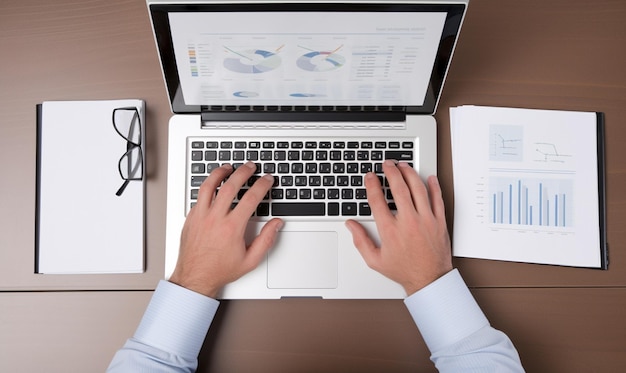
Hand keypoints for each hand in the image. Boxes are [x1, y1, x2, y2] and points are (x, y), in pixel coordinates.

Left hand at [169, 162, 282, 297]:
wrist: (194, 278)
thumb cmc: (219, 270)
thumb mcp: (250, 260)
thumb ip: (266, 240)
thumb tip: (276, 224)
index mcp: (232, 227)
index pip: (251, 198)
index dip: (262, 185)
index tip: (267, 180)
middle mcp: (215, 219)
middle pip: (231, 185)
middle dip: (244, 172)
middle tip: (251, 167)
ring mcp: (201, 216)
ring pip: (210, 186)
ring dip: (220, 173)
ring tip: (228, 167)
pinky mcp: (191, 217)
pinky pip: (199, 196)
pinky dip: (208, 186)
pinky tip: (213, 184)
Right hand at [346, 160, 452, 294]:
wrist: (429, 280)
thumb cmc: (404, 270)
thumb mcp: (375, 260)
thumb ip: (360, 241)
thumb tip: (351, 225)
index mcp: (390, 230)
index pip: (378, 200)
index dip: (372, 185)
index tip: (370, 177)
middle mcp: (408, 222)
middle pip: (399, 188)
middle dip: (391, 172)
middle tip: (387, 164)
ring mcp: (426, 220)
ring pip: (418, 189)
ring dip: (410, 174)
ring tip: (404, 165)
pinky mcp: (439, 222)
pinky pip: (437, 199)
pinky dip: (433, 186)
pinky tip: (429, 178)